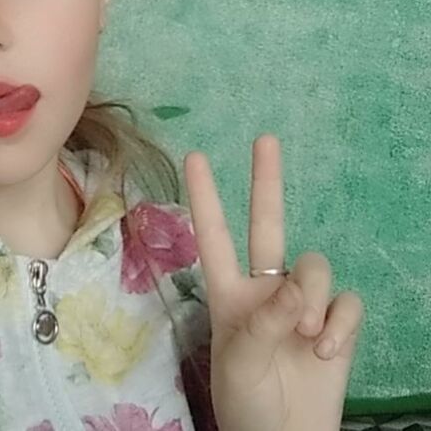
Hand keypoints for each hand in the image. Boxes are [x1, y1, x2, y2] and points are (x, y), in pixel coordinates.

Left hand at [184, 135, 362, 430]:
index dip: (206, 198)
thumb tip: (297, 289)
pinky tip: (326, 351)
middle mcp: (266, 288)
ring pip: (314, 265)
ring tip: (304, 337)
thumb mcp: (240, 361)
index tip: (196, 156)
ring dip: (311, 298)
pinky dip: (339, 325)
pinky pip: (346, 302)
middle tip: (264, 138)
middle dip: (266, 181)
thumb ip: (263, 320)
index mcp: (229, 293)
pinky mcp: (336, 322)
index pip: (214, 237)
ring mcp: (302, 303)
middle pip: (268, 224)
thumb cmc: (248, 404)